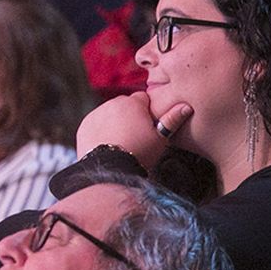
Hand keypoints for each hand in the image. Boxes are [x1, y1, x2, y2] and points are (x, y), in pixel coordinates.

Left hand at [75, 91, 191, 168]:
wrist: (110, 170)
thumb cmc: (139, 154)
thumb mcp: (160, 139)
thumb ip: (172, 120)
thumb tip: (186, 106)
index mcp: (133, 103)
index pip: (143, 99)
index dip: (147, 113)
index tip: (148, 127)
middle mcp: (112, 103)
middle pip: (125, 106)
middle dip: (129, 116)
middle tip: (135, 137)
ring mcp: (96, 114)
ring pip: (109, 114)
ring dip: (114, 123)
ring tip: (121, 144)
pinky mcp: (84, 126)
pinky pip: (95, 125)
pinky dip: (100, 132)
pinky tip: (108, 146)